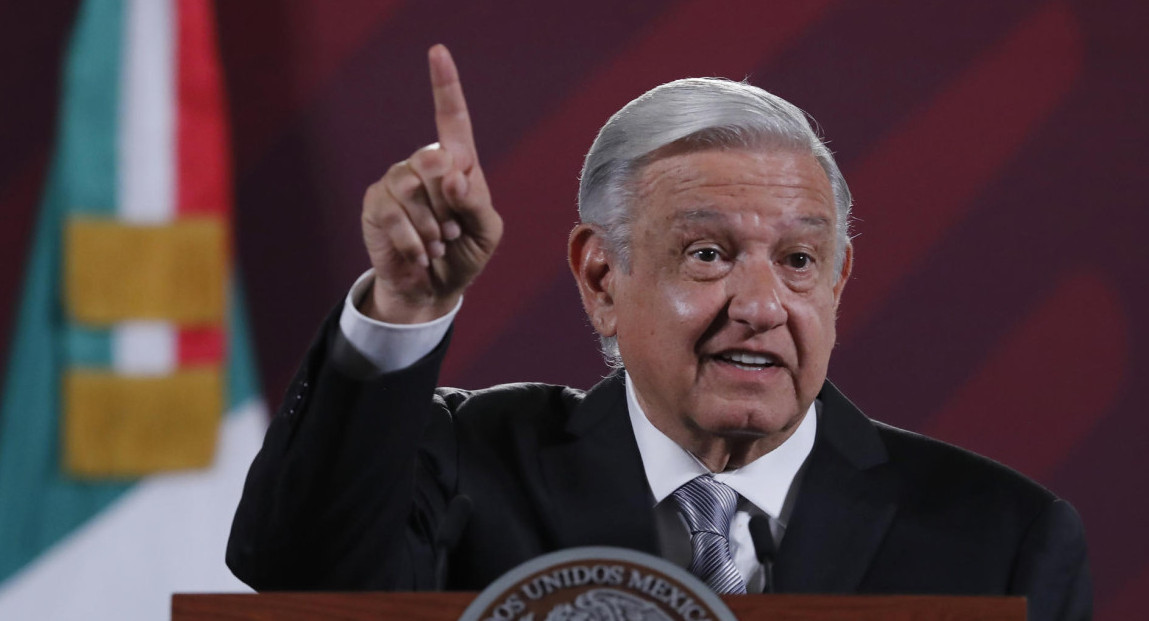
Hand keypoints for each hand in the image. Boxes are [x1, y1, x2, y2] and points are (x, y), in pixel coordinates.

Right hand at [360, 44, 502, 322]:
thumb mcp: (486, 232)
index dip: (445, 84)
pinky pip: (393, 212)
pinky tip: (421, 254)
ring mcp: (397, 182)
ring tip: (437, 244)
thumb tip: (452, 175)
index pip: (452, 118)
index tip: (438, 51)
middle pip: (435, 162)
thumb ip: (476, 202)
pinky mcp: (376, 203)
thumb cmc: (464, 255)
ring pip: (412, 189)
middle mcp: (425, 165)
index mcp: (459, 165)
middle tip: (451, 231)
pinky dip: (413, 240)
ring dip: (431, 226)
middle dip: (448, 205)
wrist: (432, 288)